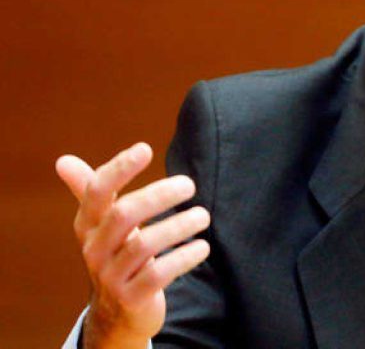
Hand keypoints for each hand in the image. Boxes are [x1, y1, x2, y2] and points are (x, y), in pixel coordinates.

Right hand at [56, 143, 210, 348]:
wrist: (116, 314)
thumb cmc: (115, 256)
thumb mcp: (101, 226)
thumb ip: (90, 192)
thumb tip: (62, 161)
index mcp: (88, 226)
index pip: (97, 191)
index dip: (119, 169)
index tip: (145, 148)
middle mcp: (94, 250)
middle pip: (124, 214)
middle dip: (159, 195)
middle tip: (189, 184)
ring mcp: (111, 276)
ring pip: (144, 245)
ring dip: (179, 226)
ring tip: (203, 216)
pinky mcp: (132, 298)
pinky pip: (159, 274)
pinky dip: (184, 257)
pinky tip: (202, 247)